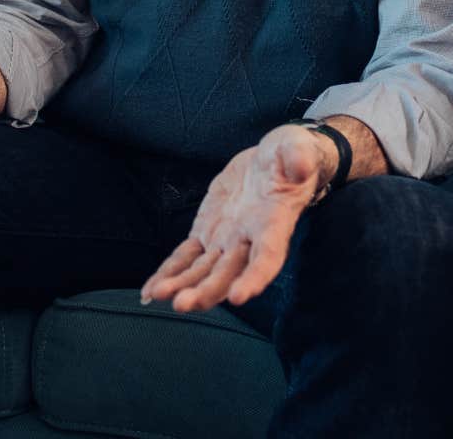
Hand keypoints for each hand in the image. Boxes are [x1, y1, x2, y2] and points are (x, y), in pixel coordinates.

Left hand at [141, 125, 333, 312]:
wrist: (272, 162)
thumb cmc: (290, 156)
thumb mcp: (296, 148)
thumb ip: (298, 158)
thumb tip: (301, 167)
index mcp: (273, 223)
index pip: (267, 257)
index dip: (254, 277)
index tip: (239, 296)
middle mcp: (249, 239)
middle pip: (228, 272)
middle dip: (206, 290)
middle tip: (182, 303)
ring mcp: (226, 240)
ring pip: (203, 270)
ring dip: (183, 286)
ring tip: (159, 296)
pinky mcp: (206, 232)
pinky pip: (186, 257)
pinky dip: (170, 272)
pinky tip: (151, 291)